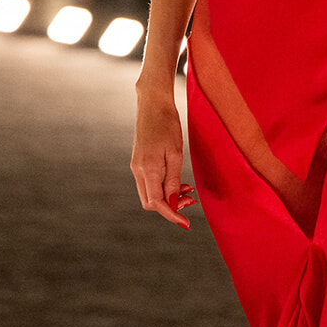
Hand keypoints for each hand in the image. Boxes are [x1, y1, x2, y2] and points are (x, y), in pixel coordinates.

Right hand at [132, 89, 196, 228]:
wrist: (153, 103)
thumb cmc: (167, 124)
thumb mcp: (175, 153)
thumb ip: (173, 180)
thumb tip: (173, 203)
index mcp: (147, 169)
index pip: (157, 203)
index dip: (172, 215)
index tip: (186, 223)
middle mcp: (137, 170)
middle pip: (150, 203)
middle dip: (170, 207)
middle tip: (190, 200)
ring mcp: (136, 166)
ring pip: (149, 194)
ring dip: (167, 197)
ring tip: (187, 190)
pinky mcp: (138, 162)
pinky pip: (149, 183)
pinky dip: (163, 187)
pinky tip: (177, 181)